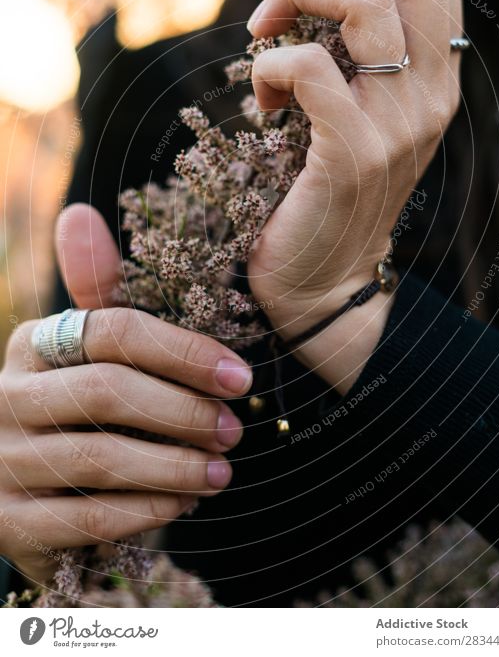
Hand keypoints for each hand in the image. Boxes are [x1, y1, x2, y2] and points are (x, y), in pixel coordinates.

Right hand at [0, 204, 251, 583]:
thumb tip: (78, 212)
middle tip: (232, 430)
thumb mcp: (92, 349)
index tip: (240, 376)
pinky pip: (85, 517)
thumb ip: (99, 289)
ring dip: (173, 466)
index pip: (114, 332)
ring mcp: (2, 462)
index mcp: (34, 343)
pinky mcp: (10, 520)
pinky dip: (145, 511)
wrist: (36, 488)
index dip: (185, 353)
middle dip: (184, 411)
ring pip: (99, 458)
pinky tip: (183, 504)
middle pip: (108, 392)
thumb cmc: (84, 405)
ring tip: (221, 471)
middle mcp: (8, 396)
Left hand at [246, 0, 462, 390]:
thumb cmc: (327, 192)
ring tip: (263, 40)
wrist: (323, 282)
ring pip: (363, 7)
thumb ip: (359, 61)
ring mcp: (397, 127)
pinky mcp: (353, 154)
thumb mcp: (360, 118)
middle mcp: (430, 98)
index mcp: (435, 82)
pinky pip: (308, 70)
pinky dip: (269, 69)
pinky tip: (261, 102)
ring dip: (296, 2)